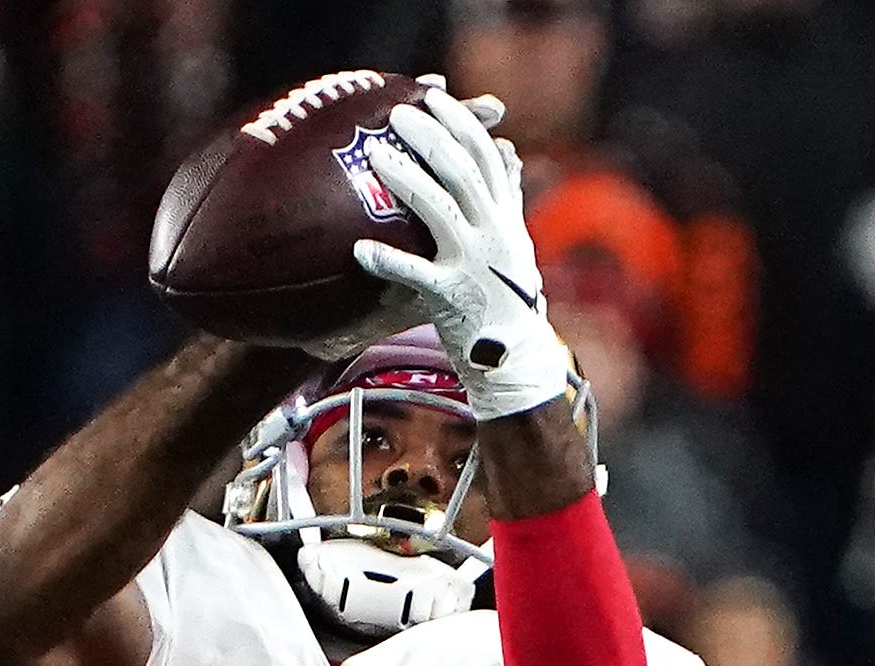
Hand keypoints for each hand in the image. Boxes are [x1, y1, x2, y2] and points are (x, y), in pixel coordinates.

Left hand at [345, 82, 569, 417]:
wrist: (516, 358)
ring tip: (374, 158)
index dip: (460, 124)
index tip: (434, 98)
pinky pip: (415, 274)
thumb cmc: (507, 298)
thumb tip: (508, 151)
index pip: (485, 156)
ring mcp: (474, 263)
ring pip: (440, 210)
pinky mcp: (453, 296)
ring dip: (406, 180)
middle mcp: (494, 232)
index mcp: (505, 215)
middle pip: (461, 171)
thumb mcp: (513, 243)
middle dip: (428, 138)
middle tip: (395, 115)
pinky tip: (358, 249)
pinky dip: (387, 260)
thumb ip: (507, 198)